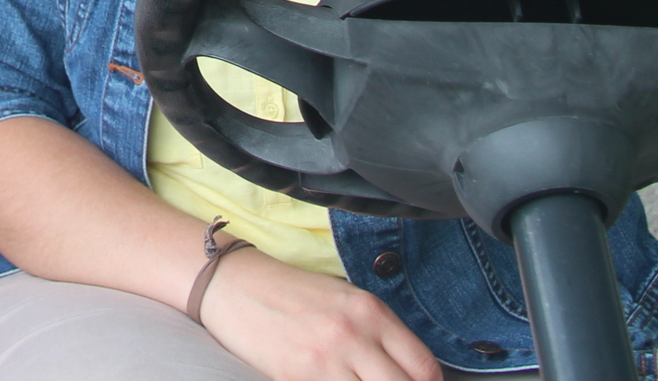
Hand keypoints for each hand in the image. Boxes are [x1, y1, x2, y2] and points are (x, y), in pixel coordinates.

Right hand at [200, 248, 439, 380]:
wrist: (234, 285)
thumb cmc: (292, 293)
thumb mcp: (345, 300)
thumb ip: (380, 334)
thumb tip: (409, 373)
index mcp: (370, 312)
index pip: (424, 367)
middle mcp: (353, 336)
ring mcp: (325, 362)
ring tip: (354, 380)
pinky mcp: (298, 379)